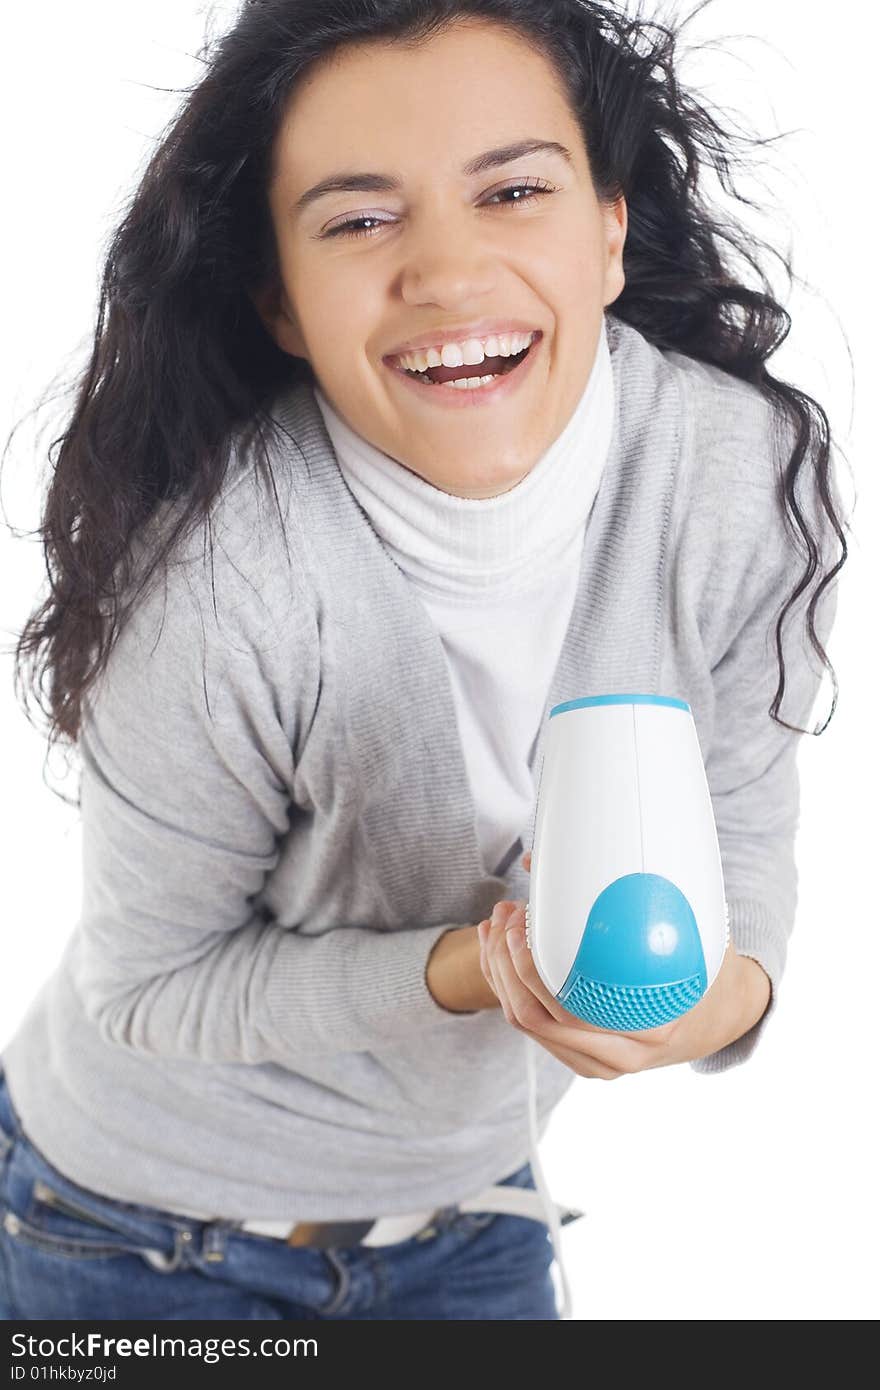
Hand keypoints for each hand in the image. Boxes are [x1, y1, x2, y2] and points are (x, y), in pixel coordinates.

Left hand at [477, 851, 770, 1077]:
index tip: (525, 921)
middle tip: (505, 915)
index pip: (570, 1010)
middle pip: (534, 1018)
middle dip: (505, 962)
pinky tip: (499, 947)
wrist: (719, 1020)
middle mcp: (619, 1056)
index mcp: (651, 1029)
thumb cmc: (706, 969)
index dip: (533, 968)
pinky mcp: (579, 1056)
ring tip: (498, 923)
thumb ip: (651, 901)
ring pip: (524, 1023)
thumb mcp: (695, 936)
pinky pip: (530, 1025)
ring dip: (499, 971)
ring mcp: (596, 1063)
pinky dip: (506, 985)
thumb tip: (583, 860)